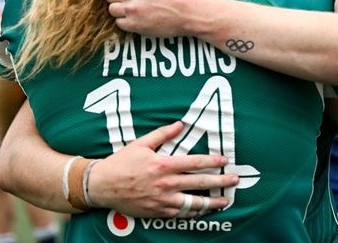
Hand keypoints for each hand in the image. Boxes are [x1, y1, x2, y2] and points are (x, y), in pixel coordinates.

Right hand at [88, 121, 237, 217]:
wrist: (102, 186)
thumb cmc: (121, 163)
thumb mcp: (141, 143)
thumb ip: (163, 134)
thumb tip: (180, 124)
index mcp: (163, 165)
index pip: (195, 163)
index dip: (213, 162)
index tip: (225, 161)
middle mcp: (166, 184)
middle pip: (200, 183)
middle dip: (221, 182)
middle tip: (235, 180)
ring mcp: (162, 200)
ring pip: (193, 203)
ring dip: (211, 202)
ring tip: (225, 201)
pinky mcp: (157, 212)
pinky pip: (180, 214)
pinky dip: (193, 212)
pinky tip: (202, 210)